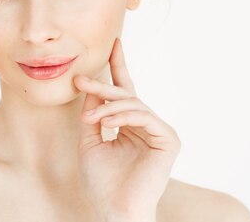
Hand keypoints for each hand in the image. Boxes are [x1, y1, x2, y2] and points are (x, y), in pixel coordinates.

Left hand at [73, 38, 180, 220]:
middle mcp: (146, 124)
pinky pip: (145, 116)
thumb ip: (92, 113)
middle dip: (102, 85)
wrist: (114, 210)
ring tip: (89, 116)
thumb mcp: (90, 141)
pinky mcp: (168, 139)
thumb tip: (90, 85)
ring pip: (133, 103)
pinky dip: (123, 115)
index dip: (119, 66)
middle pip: (125, 94)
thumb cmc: (102, 182)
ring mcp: (159, 131)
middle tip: (80, 80)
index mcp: (129, 124)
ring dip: (108, 104)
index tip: (114, 44)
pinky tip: (105, 121)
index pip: (124, 90)